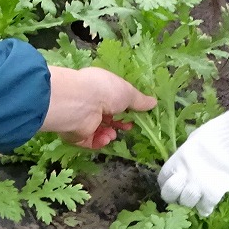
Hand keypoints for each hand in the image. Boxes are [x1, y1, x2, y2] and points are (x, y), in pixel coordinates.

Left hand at [41, 66, 155, 148]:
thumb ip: (139, 100)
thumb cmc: (106, 91)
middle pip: (106, 116)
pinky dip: (99, 141)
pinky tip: (105, 138)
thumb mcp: (128, 93)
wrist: (81, 104)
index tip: (134, 114)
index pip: (111, 98)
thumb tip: (153, 102)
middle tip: (127, 127)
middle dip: (118, 123)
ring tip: (113, 134)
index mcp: (99, 87)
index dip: (123, 107)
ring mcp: (81, 117)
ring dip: (109, 134)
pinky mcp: (76, 133)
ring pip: (98, 130)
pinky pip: (90, 141)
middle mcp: (89, 101)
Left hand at [158, 107, 228, 216]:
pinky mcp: (213, 192)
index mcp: (177, 161)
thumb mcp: (191, 142)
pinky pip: (205, 207)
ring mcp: (198, 185)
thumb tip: (185, 164)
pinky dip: (205, 208)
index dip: (167, 184)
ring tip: (198, 199)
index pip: (163, 179)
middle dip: (174, 197)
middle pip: (169, 194)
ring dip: (192, 203)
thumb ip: (185, 157)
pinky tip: (207, 206)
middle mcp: (184, 174)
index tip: (174, 186)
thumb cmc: (213, 136)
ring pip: (187, 203)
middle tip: (182, 197)